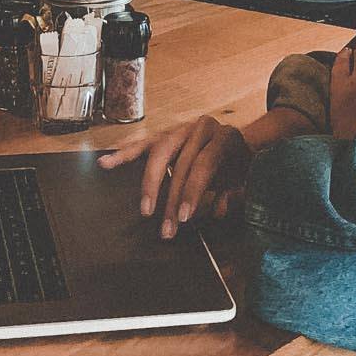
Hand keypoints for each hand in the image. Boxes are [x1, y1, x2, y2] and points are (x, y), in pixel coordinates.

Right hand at [99, 113, 249, 236]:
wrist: (243, 145)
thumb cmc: (241, 166)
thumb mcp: (248, 180)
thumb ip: (237, 194)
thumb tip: (217, 209)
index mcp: (224, 137)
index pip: (204, 164)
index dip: (192, 190)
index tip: (183, 216)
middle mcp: (202, 129)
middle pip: (179, 162)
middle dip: (171, 198)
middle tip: (166, 226)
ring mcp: (182, 129)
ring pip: (158, 151)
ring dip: (149, 183)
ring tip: (144, 208)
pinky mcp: (167, 134)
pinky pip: (144, 144)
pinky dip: (124, 154)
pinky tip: (107, 163)